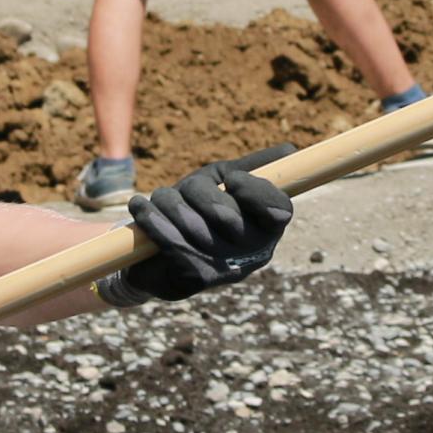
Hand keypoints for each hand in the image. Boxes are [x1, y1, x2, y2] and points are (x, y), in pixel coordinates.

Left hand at [101, 150, 297, 305]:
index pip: (279, 208)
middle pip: (226, 212)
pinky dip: (152, 219)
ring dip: (168, 202)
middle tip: (183, 189)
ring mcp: (224, 270)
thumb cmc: (197, 211)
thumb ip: (254, 168)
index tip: (232, 180)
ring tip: (159, 200)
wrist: (158, 253)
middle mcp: (253, 253)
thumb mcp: (225, 183)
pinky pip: (172, 242)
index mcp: (268, 228)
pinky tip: (142, 208)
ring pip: (193, 224)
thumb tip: (289, 151)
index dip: (255, 190)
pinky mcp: (194, 280)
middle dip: (196, 191)